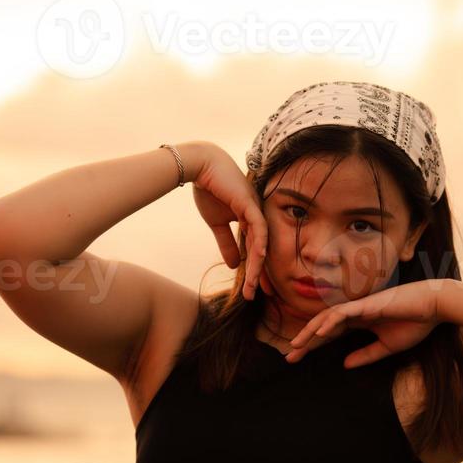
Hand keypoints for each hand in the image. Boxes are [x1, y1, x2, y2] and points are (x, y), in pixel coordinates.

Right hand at [191, 144, 267, 300]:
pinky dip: (260, 241)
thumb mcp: (216, 223)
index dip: (258, 270)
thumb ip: (226, 243)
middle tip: (257, 296)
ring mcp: (255, 209)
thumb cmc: (209, 189)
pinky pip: (258, 225)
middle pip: (262, 250)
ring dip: (258, 265)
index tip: (256, 290)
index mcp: (250, 220)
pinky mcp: (249, 202)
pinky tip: (260, 257)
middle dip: (260, 274)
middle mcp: (257, 216)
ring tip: (254, 286)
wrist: (200, 166)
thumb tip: (233, 266)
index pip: (257, 249)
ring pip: (261, 242)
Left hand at [285, 279, 446, 367]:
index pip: (329, 334)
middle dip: (305, 341)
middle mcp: (355, 313)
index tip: (297, 359)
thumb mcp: (387, 347)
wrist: (434, 307)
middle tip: (289, 357)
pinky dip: (330, 321)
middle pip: (323, 326)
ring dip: (311, 331)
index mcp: (358, 322)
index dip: (312, 346)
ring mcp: (359, 307)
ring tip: (296, 345)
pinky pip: (343, 312)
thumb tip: (345, 365)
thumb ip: (366, 355)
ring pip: (327, 318)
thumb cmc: (415, 323)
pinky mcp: (367, 304)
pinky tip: (319, 333)